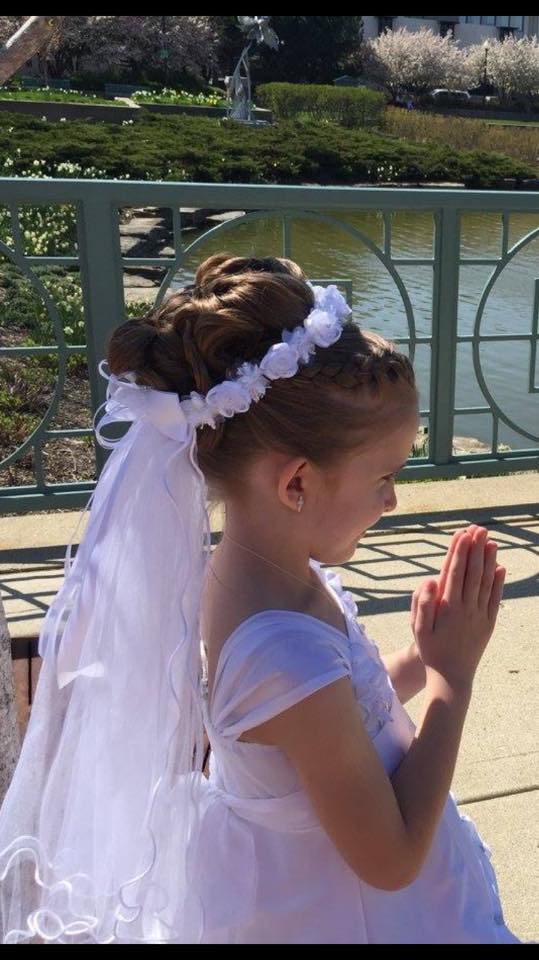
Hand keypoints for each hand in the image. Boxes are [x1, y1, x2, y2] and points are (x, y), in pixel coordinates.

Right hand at [411, 524, 502, 659]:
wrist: (452, 677)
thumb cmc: (431, 651)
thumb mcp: (418, 629)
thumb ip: (422, 603)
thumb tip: (430, 580)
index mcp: (449, 608)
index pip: (455, 572)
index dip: (459, 551)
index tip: (463, 533)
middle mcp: (467, 609)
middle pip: (473, 573)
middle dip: (476, 549)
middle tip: (479, 529)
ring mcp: (480, 616)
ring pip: (486, 582)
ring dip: (488, 560)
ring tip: (491, 541)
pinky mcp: (489, 623)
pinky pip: (495, 599)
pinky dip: (498, 582)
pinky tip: (500, 568)